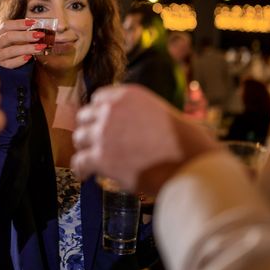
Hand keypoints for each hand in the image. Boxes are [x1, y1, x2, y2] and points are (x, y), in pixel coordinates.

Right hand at [0, 19, 46, 68]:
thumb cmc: (9, 52)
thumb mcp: (13, 42)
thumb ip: (22, 35)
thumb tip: (38, 30)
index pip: (6, 25)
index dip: (19, 23)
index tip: (34, 22)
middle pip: (8, 37)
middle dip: (25, 35)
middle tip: (39, 35)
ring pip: (10, 50)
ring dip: (26, 48)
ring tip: (39, 47)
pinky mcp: (0, 67)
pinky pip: (10, 63)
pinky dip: (20, 60)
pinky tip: (30, 57)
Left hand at [71, 84, 218, 194]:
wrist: (189, 161)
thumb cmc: (182, 141)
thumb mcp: (158, 111)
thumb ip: (135, 113)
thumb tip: (122, 127)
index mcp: (128, 95)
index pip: (99, 98)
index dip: (97, 112)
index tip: (98, 123)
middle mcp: (112, 110)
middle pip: (84, 117)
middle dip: (89, 129)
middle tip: (93, 143)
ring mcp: (104, 133)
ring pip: (79, 138)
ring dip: (84, 148)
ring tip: (89, 159)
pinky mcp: (101, 157)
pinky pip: (79, 161)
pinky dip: (80, 169)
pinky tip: (85, 174)